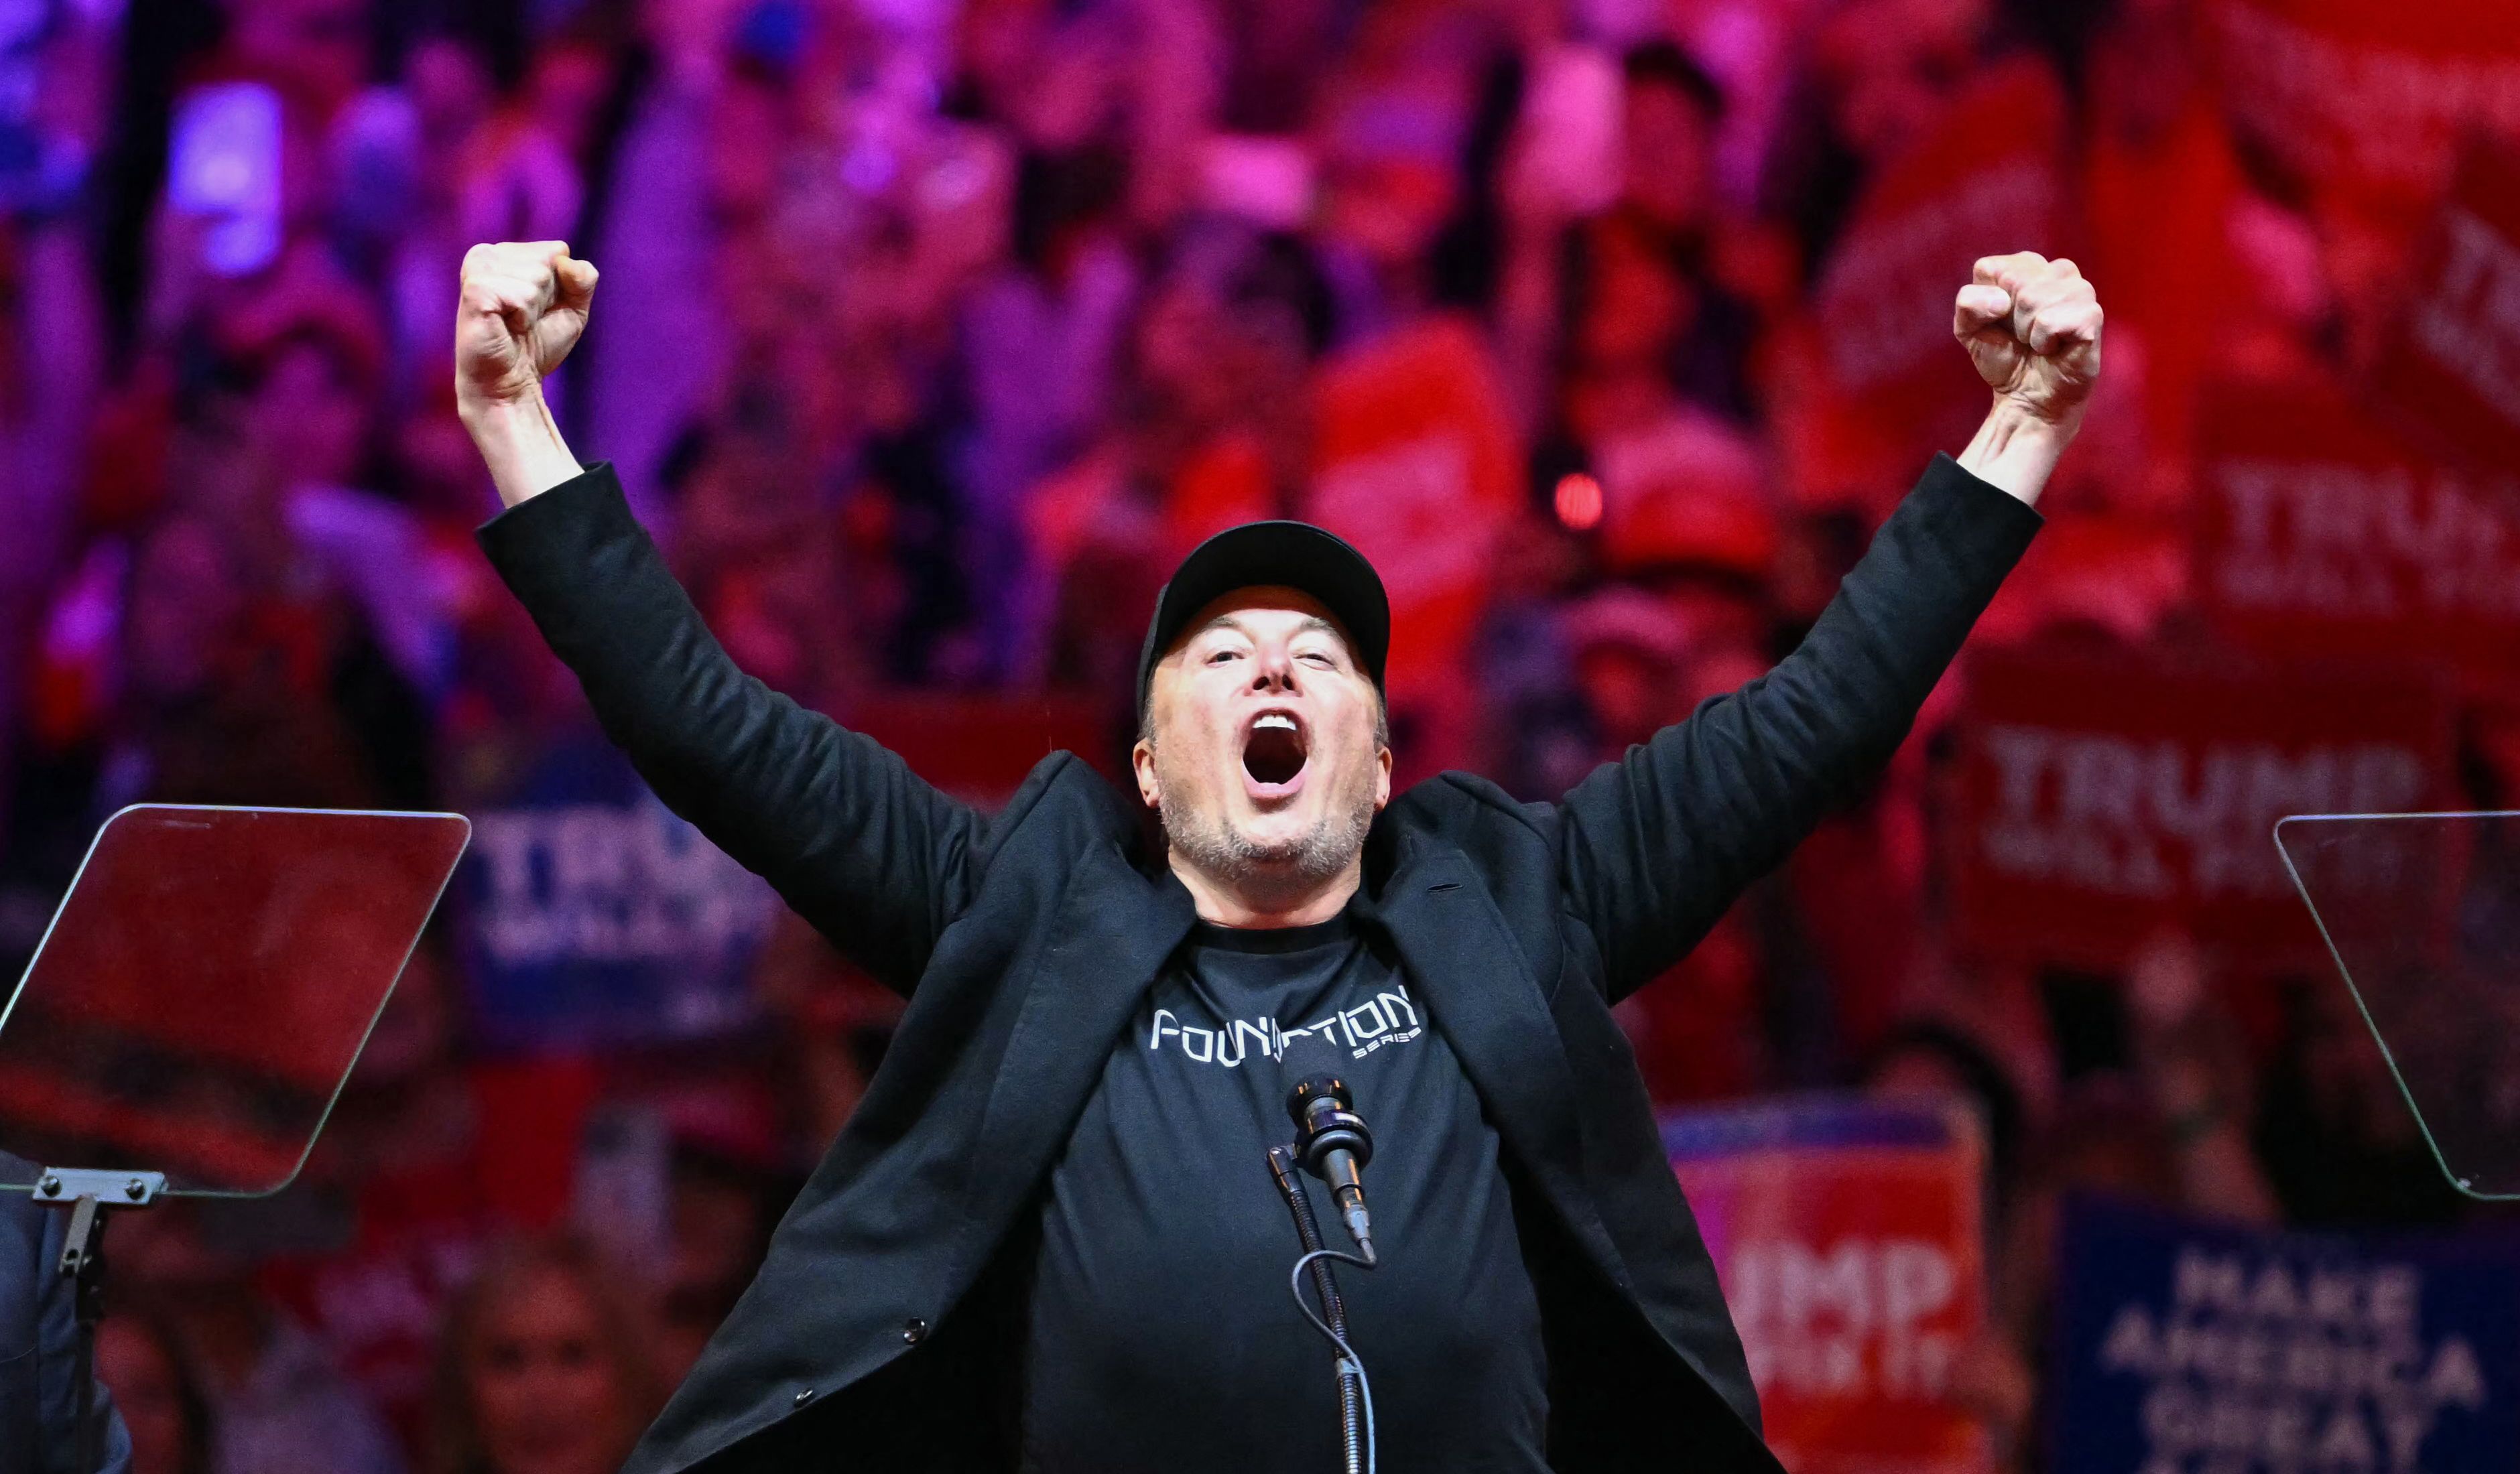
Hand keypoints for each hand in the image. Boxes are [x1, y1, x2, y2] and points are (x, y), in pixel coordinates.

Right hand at [454, 240, 597, 419]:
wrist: (510, 383)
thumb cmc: (536, 346)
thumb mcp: (573, 309)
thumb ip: (583, 278)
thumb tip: (566, 261)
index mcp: (506, 253)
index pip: (557, 251)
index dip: (560, 288)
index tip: (537, 310)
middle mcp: (488, 254)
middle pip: (549, 262)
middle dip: (547, 298)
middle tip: (524, 321)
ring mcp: (478, 268)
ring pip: (538, 277)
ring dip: (534, 310)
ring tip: (513, 324)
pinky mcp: (475, 288)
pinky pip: (523, 295)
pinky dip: (523, 317)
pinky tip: (506, 326)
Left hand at [1952, 252, 2101, 432]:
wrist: (2027, 397)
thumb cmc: (2003, 357)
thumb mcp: (1968, 328)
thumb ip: (1968, 303)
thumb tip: (2001, 301)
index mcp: (2027, 265)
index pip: (1990, 269)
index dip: (1986, 305)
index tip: (2000, 322)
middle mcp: (2058, 270)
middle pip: (2013, 281)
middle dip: (2008, 318)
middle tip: (2022, 336)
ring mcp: (2080, 290)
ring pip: (2031, 299)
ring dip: (2026, 332)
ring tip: (2038, 342)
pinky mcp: (2092, 315)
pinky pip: (2050, 321)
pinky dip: (2043, 342)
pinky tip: (2054, 348)